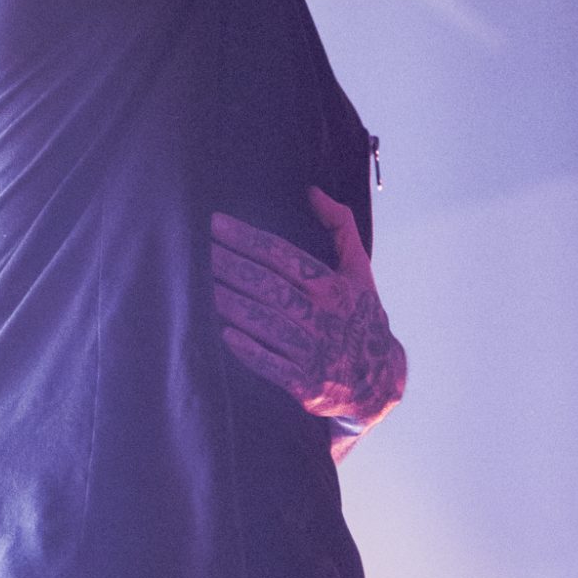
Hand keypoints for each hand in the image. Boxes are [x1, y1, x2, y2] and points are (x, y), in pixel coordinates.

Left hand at [210, 187, 406, 440]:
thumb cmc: (360, 318)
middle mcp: (326, 317)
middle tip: (198, 251)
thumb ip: (341, 228)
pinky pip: (275, 367)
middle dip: (232, 267)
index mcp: (335, 288)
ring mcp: (317, 352)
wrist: (379, 382)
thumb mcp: (359, 272)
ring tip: (203, 287)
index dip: (248, 239)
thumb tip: (314, 192)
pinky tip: (226, 335)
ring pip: (269, 323)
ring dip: (234, 305)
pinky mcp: (308, 386)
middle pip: (271, 286)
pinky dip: (251, 351)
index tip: (216, 224)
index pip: (285, 256)